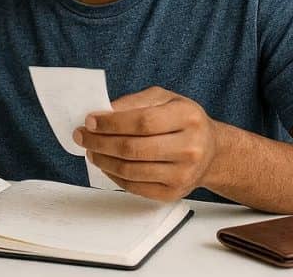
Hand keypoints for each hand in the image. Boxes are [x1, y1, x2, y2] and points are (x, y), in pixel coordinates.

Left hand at [73, 87, 218, 200]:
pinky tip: (105, 164)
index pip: (142, 122)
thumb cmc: (182, 120)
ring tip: (90, 150)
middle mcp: (190, 148)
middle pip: (133, 148)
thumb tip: (103, 113)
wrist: (211, 151)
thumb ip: (134, 101)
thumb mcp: (165, 99)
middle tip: (81, 136)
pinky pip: (135, 187)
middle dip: (100, 142)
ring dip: (103, 160)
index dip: (111, 123)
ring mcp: (183, 174)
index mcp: (188, 117)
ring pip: (131, 170)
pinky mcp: (173, 193)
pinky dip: (113, 176)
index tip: (89, 121)